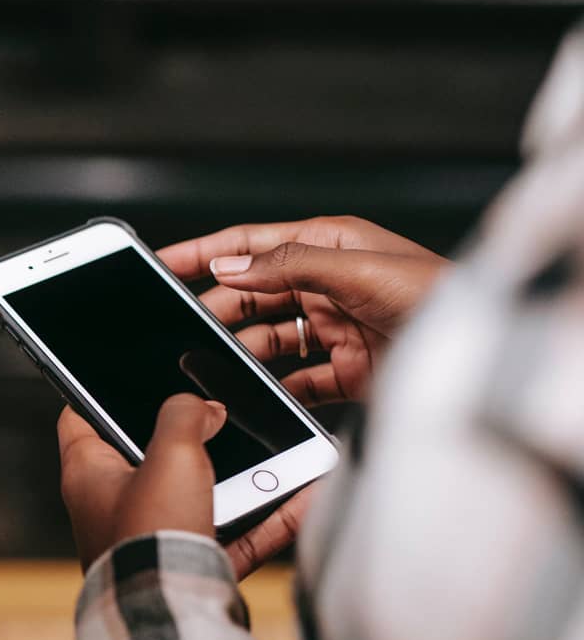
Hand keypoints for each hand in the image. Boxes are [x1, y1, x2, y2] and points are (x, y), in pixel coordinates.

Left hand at [59, 395, 307, 577]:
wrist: (174, 616)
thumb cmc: (151, 536)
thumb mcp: (170, 453)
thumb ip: (184, 415)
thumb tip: (203, 409)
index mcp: (87, 474)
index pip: (79, 418)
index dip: (95, 391)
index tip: (118, 375)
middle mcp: (113, 507)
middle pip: (148, 454)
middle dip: (187, 434)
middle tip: (218, 411)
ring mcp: (152, 538)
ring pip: (200, 494)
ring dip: (239, 475)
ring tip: (275, 449)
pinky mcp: (190, 566)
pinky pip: (235, 533)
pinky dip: (268, 517)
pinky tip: (304, 496)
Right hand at [157, 216, 449, 405]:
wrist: (476, 357)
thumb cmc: (437, 297)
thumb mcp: (356, 270)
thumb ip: (289, 265)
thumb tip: (231, 267)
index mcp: (328, 245)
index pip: (251, 244)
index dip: (204, 251)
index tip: (163, 262)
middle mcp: (326, 283)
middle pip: (253, 294)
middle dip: (218, 308)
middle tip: (184, 328)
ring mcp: (334, 327)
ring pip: (269, 337)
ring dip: (242, 350)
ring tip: (215, 364)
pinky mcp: (345, 369)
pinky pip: (296, 378)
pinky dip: (274, 387)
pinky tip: (258, 395)